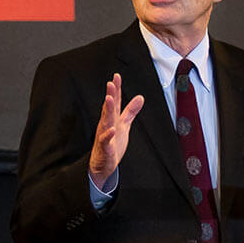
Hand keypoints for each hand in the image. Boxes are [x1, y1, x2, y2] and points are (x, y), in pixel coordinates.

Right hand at [88, 73, 144, 188]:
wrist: (103, 165)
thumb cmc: (112, 144)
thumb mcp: (124, 125)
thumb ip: (130, 111)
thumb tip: (140, 97)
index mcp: (112, 119)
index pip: (114, 102)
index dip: (116, 90)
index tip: (116, 76)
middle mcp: (106, 125)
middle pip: (108, 108)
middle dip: (110, 95)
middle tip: (111, 83)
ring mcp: (104, 136)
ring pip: (105, 121)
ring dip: (107, 111)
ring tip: (108, 99)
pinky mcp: (105, 148)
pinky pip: (105, 141)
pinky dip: (108, 135)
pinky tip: (112, 129)